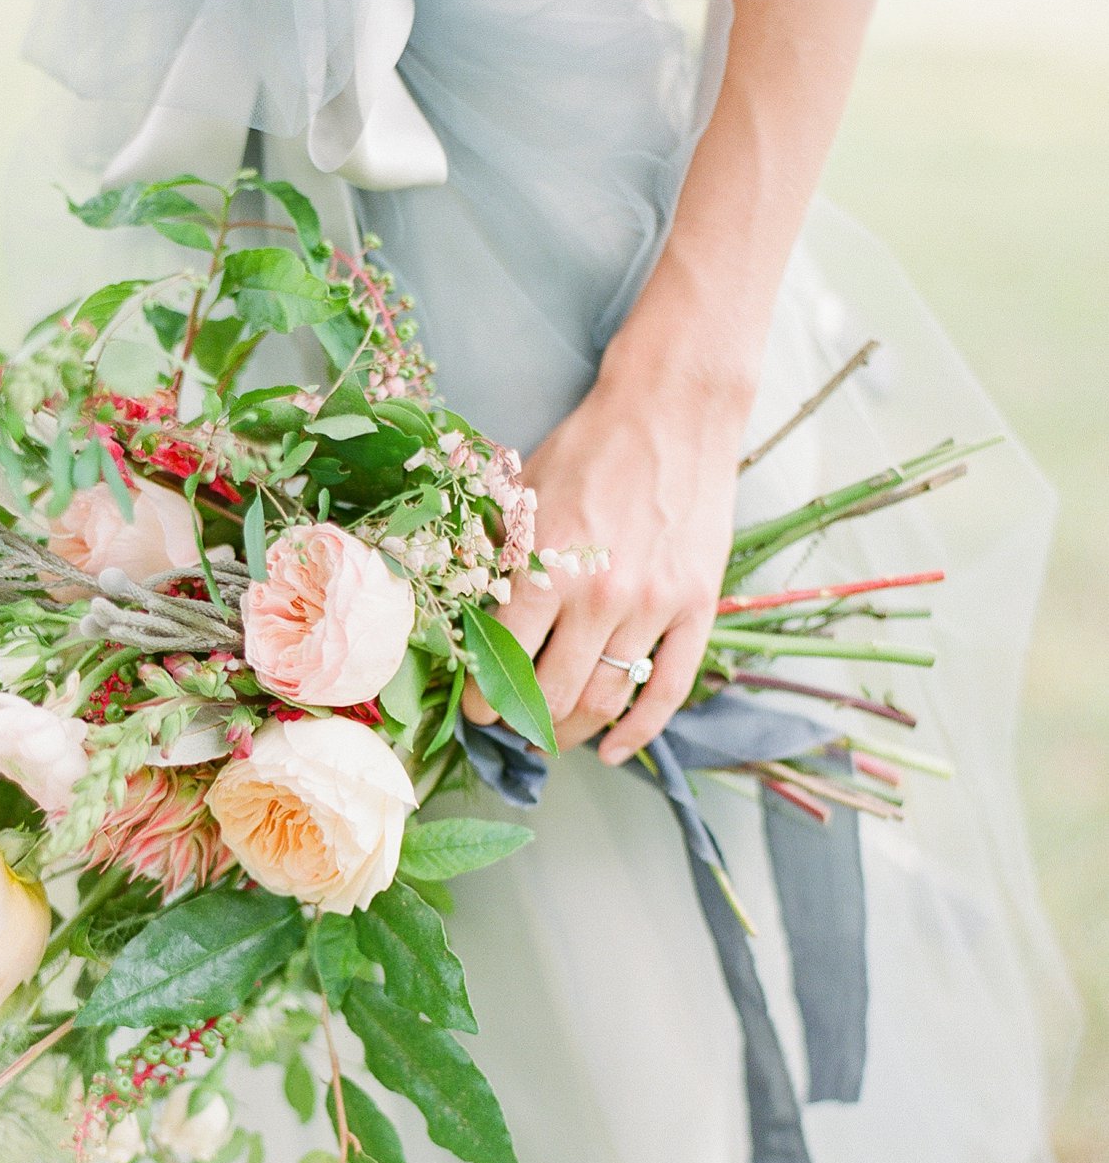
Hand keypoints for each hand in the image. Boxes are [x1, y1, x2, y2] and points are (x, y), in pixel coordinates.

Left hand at [462, 334, 750, 763]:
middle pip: (552, 695)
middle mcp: (599, 595)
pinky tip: (616, 751)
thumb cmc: (587, 450)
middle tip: (513, 730)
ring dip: (573, 733)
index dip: (484, 700)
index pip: (502, 663)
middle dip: (524, 724)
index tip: (478, 709)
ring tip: (554, 738)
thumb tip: (467, 623)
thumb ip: (496, 562)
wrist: (670, 411)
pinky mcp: (696, 606)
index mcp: (545, 568)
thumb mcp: (521, 498)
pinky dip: (640, 731)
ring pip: (605, 699)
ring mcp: (653, 605)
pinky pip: (668, 689)